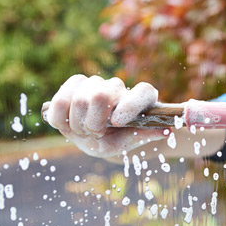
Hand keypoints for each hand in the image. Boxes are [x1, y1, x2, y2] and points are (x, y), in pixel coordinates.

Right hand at [43, 75, 166, 157]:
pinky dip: (60, 117)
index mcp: (141, 99)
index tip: (117, 122)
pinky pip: (60, 98)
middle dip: (92, 123)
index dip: (129, 105)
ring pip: (79, 98)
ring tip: (83, 131)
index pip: (142, 92)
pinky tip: (67, 124)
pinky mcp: (75, 84)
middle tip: (96, 134)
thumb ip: (143, 135)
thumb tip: (166, 131)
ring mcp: (96, 82)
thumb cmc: (117, 138)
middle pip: (101, 95)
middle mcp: (119, 87)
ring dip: (77, 123)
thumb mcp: (128, 142)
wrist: (96, 137)